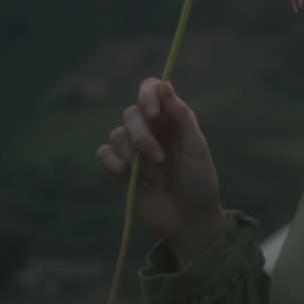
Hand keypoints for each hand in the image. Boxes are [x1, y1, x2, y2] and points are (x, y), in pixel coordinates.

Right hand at [96, 78, 226, 262]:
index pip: (151, 89)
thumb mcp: (195, 147)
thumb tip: (165, 84)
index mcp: (171, 119)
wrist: (189, 219)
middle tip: (159, 157)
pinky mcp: (119, 169)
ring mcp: (133, 149)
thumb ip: (181, 116)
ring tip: (153, 173)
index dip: (147, 95)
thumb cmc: (199, 181)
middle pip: (130, 113)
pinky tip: (131, 178)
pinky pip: (104, 153)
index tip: (153, 113)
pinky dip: (115, 163)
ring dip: (133, 153)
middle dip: (141, 134)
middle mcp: (150, 129)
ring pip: (116, 134)